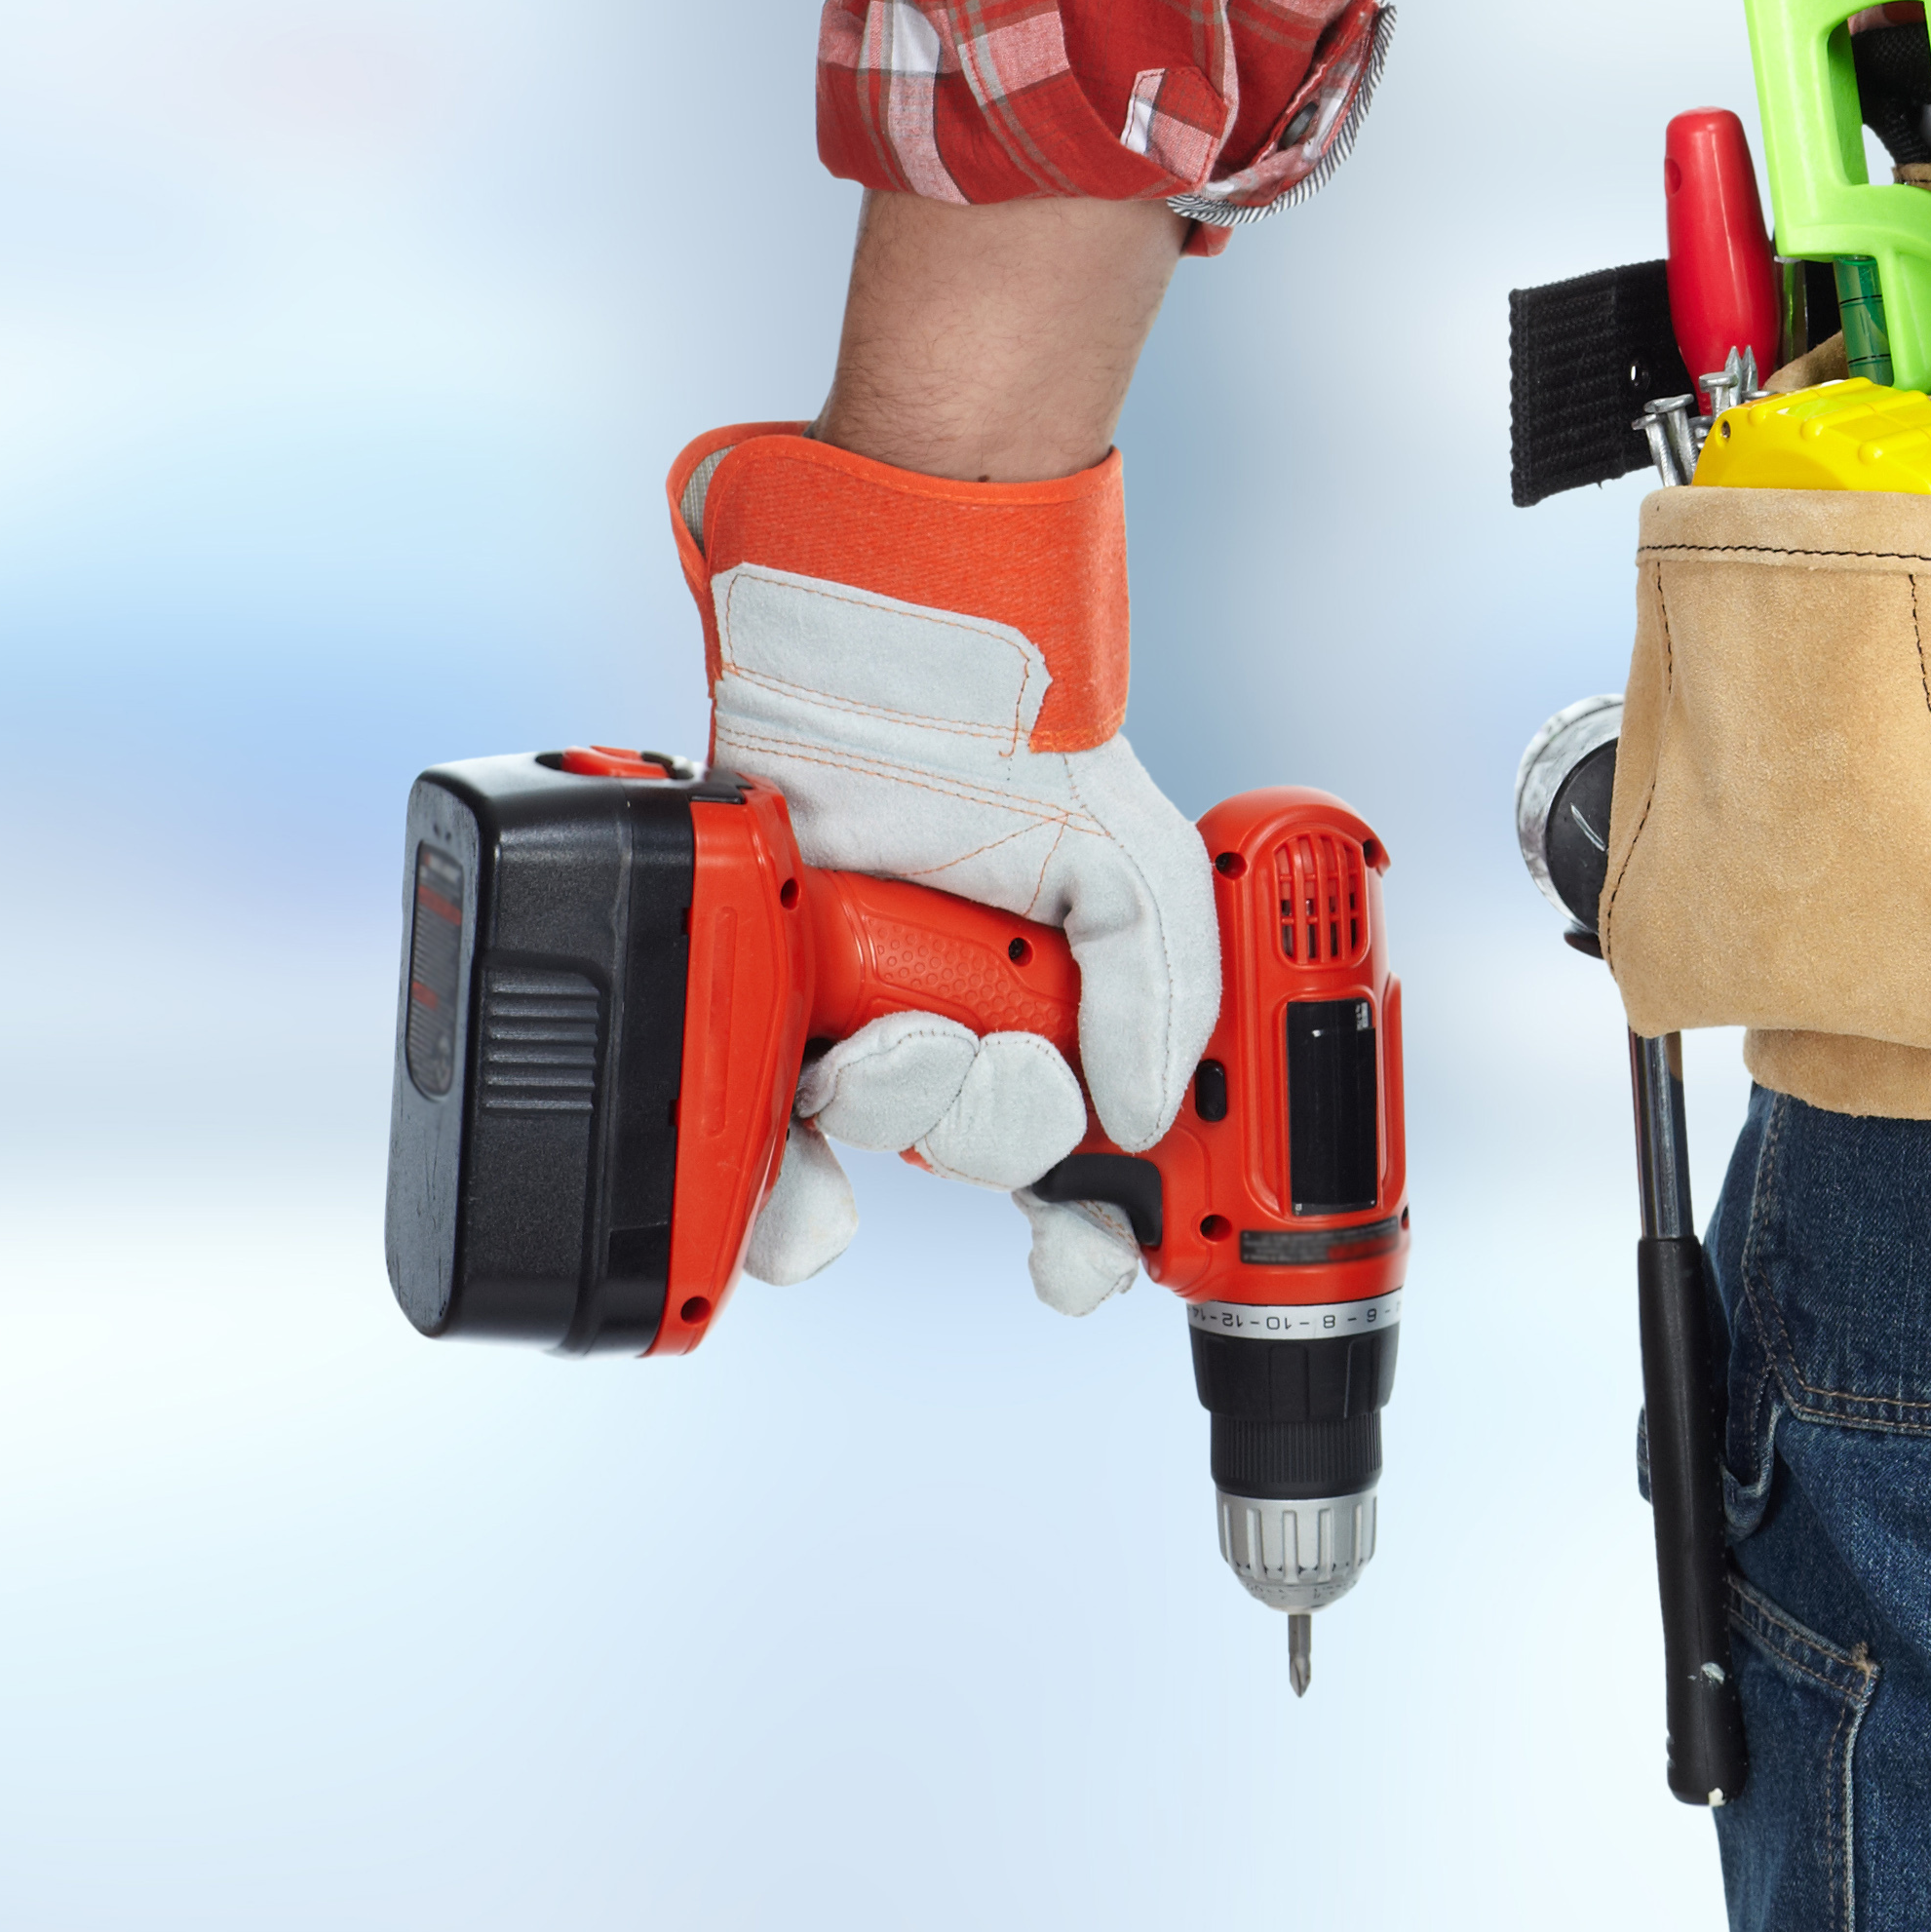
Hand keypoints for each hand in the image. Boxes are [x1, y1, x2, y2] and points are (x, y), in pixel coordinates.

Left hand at [673, 417, 1217, 1313]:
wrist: (879, 673)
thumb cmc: (1019, 749)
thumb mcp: (1141, 870)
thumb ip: (1166, 993)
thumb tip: (1141, 1118)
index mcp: (1063, 1017)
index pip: (1095, 1160)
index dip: (1103, 1230)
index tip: (1091, 1258)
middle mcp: (965, 1034)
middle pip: (989, 1163)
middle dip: (990, 1129)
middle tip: (983, 1053)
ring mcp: (860, 1029)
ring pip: (878, 1158)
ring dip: (891, 1116)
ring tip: (880, 1041)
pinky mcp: (764, 1014)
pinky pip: (764, 1143)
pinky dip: (777, 1180)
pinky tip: (796, 1159)